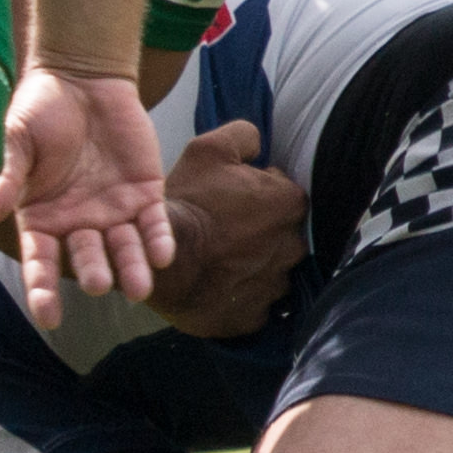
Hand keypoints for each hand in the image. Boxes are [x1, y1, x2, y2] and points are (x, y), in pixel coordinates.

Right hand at [0, 64, 168, 328]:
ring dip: (132, 269)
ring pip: (125, 249)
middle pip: (87, 257)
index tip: (47, 316)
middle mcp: (78, 223)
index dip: (41, 289)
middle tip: (97, 283)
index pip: (40, 262)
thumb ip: (8, 176)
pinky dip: (158, 239)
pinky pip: (154, 224)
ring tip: (138, 287)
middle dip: (93, 272)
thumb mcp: (16, 139)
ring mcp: (114, 210)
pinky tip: (162, 253)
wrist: (82, 76)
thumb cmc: (41, 108)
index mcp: (42, 218)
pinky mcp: (145, 192)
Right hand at [145, 120, 308, 337]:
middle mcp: (292, 246)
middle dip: (262, 232)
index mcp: (288, 203)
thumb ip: (244, 136)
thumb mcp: (208, 149)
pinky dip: (241, 294)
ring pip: (272, 271)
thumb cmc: (188, 203)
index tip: (235, 201)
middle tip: (226, 230)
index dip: (260, 196)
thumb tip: (260, 145)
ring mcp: (275, 285)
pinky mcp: (255, 316)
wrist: (159, 262)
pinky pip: (255, 303)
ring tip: (221, 259)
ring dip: (254, 265)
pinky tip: (220, 284)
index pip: (287, 196)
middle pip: (284, 236)